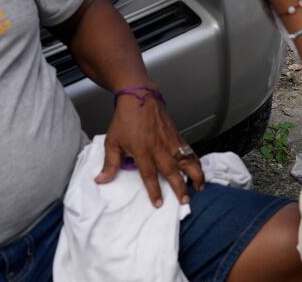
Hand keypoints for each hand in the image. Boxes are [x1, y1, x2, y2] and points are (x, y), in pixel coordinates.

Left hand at [99, 90, 203, 207]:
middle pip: (172, 171)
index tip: (158, 203)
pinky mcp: (177, 135)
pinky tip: (199, 167)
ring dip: (195, 174)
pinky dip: (196, 160)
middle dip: (180, 187)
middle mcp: (159, 147)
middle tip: (185, 200)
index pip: (149, 175)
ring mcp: (171, 141)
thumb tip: (101, 180)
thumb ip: (109, 163)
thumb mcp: (112, 142)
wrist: (140, 98)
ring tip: (200, 186)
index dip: (154, 190)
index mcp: (142, 151)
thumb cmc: (125, 120)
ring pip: (187, 160)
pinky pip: (189, 150)